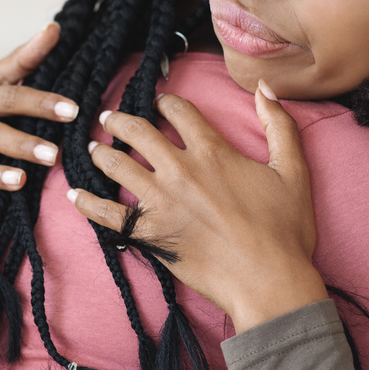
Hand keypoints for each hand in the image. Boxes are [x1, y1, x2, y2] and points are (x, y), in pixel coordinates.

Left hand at [67, 81, 328, 331]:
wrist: (269, 281)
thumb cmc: (285, 230)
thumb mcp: (294, 170)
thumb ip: (279, 125)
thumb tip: (265, 88)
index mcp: (213, 151)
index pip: (179, 112)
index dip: (166, 102)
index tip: (159, 102)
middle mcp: (181, 170)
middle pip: (139, 133)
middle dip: (120, 121)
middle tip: (108, 118)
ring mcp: (161, 203)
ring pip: (118, 166)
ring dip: (101, 153)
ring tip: (92, 148)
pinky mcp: (150, 234)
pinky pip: (108, 215)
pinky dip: (87, 204)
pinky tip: (74, 195)